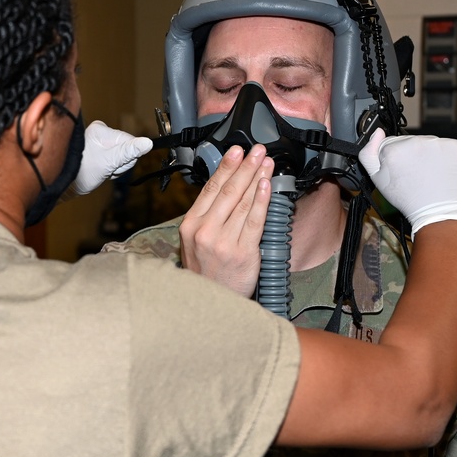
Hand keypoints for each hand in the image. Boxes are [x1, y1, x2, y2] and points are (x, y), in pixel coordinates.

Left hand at [70, 120, 153, 194]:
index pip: (130, 141)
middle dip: (119, 164)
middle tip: (106, 169)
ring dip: (115, 167)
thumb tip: (148, 143)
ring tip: (101, 170)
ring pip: (123, 157)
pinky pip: (116, 160)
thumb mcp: (108, 162)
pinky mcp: (101, 151)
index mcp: (101, 129)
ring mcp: (101, 142)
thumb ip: (128, 152)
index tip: (112, 164)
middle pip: (128, 149)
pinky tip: (101, 170)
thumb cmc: (82, 173)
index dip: (126, 157)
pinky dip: (111, 169)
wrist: (66, 185)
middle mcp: (101, 133)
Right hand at [179, 144, 273, 295]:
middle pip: (226, 191)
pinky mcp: (242, 252)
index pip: (209, 190)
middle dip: (244, 166)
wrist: (210, 307)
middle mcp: (204, 231)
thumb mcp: (195, 244)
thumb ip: (207, 219)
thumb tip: (226, 190)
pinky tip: (265, 184)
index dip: (224, 168)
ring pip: (241, 202)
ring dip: (255, 178)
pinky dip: (261, 200)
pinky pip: (254, 220)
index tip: (236, 151)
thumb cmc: (206, 275)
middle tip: (256, 149)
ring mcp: (223, 242)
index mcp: (190, 226)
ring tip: (265, 162)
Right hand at [359, 129, 456, 243]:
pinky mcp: (455, 146)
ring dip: (428, 155)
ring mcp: (437, 143)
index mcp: (394, 149)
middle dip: (411, 155)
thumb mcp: (377, 181)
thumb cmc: (409, 200)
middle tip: (415, 175)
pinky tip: (442, 170)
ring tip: (429, 174)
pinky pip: (446, 146)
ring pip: (428, 143)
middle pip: (410, 141)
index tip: (400, 171)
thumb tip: (377, 132)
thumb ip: (369, 155)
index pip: (390, 143)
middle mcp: (415, 142)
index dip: (394, 159)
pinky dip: (445, 156)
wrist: (439, 212)